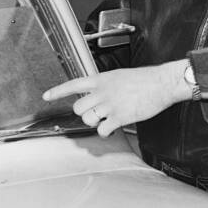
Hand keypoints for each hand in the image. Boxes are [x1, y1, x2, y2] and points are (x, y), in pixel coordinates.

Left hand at [43, 59, 190, 136]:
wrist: (161, 83)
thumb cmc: (145, 79)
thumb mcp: (120, 75)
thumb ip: (106, 84)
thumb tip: (99, 93)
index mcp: (102, 79)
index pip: (73, 84)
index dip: (58, 91)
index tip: (46, 96)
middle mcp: (102, 91)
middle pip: (79, 107)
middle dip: (85, 113)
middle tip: (96, 113)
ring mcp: (110, 104)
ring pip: (88, 119)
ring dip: (94, 122)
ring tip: (106, 119)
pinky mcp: (119, 116)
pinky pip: (102, 129)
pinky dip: (105, 132)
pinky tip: (112, 128)